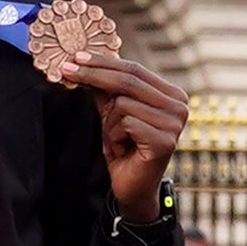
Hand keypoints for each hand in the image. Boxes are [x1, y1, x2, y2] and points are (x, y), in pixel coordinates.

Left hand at [77, 55, 188, 225]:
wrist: (133, 187)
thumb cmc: (125, 148)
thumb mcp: (113, 112)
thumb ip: (106, 88)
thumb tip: (83, 62)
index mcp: (172, 94)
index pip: (135, 69)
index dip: (104, 62)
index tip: (76, 58)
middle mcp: (179, 106)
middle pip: (128, 80)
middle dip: (93, 75)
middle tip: (67, 71)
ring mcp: (175, 124)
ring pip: (123, 103)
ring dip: (109, 123)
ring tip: (117, 140)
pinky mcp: (165, 141)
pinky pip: (125, 123)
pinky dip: (114, 137)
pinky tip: (122, 149)